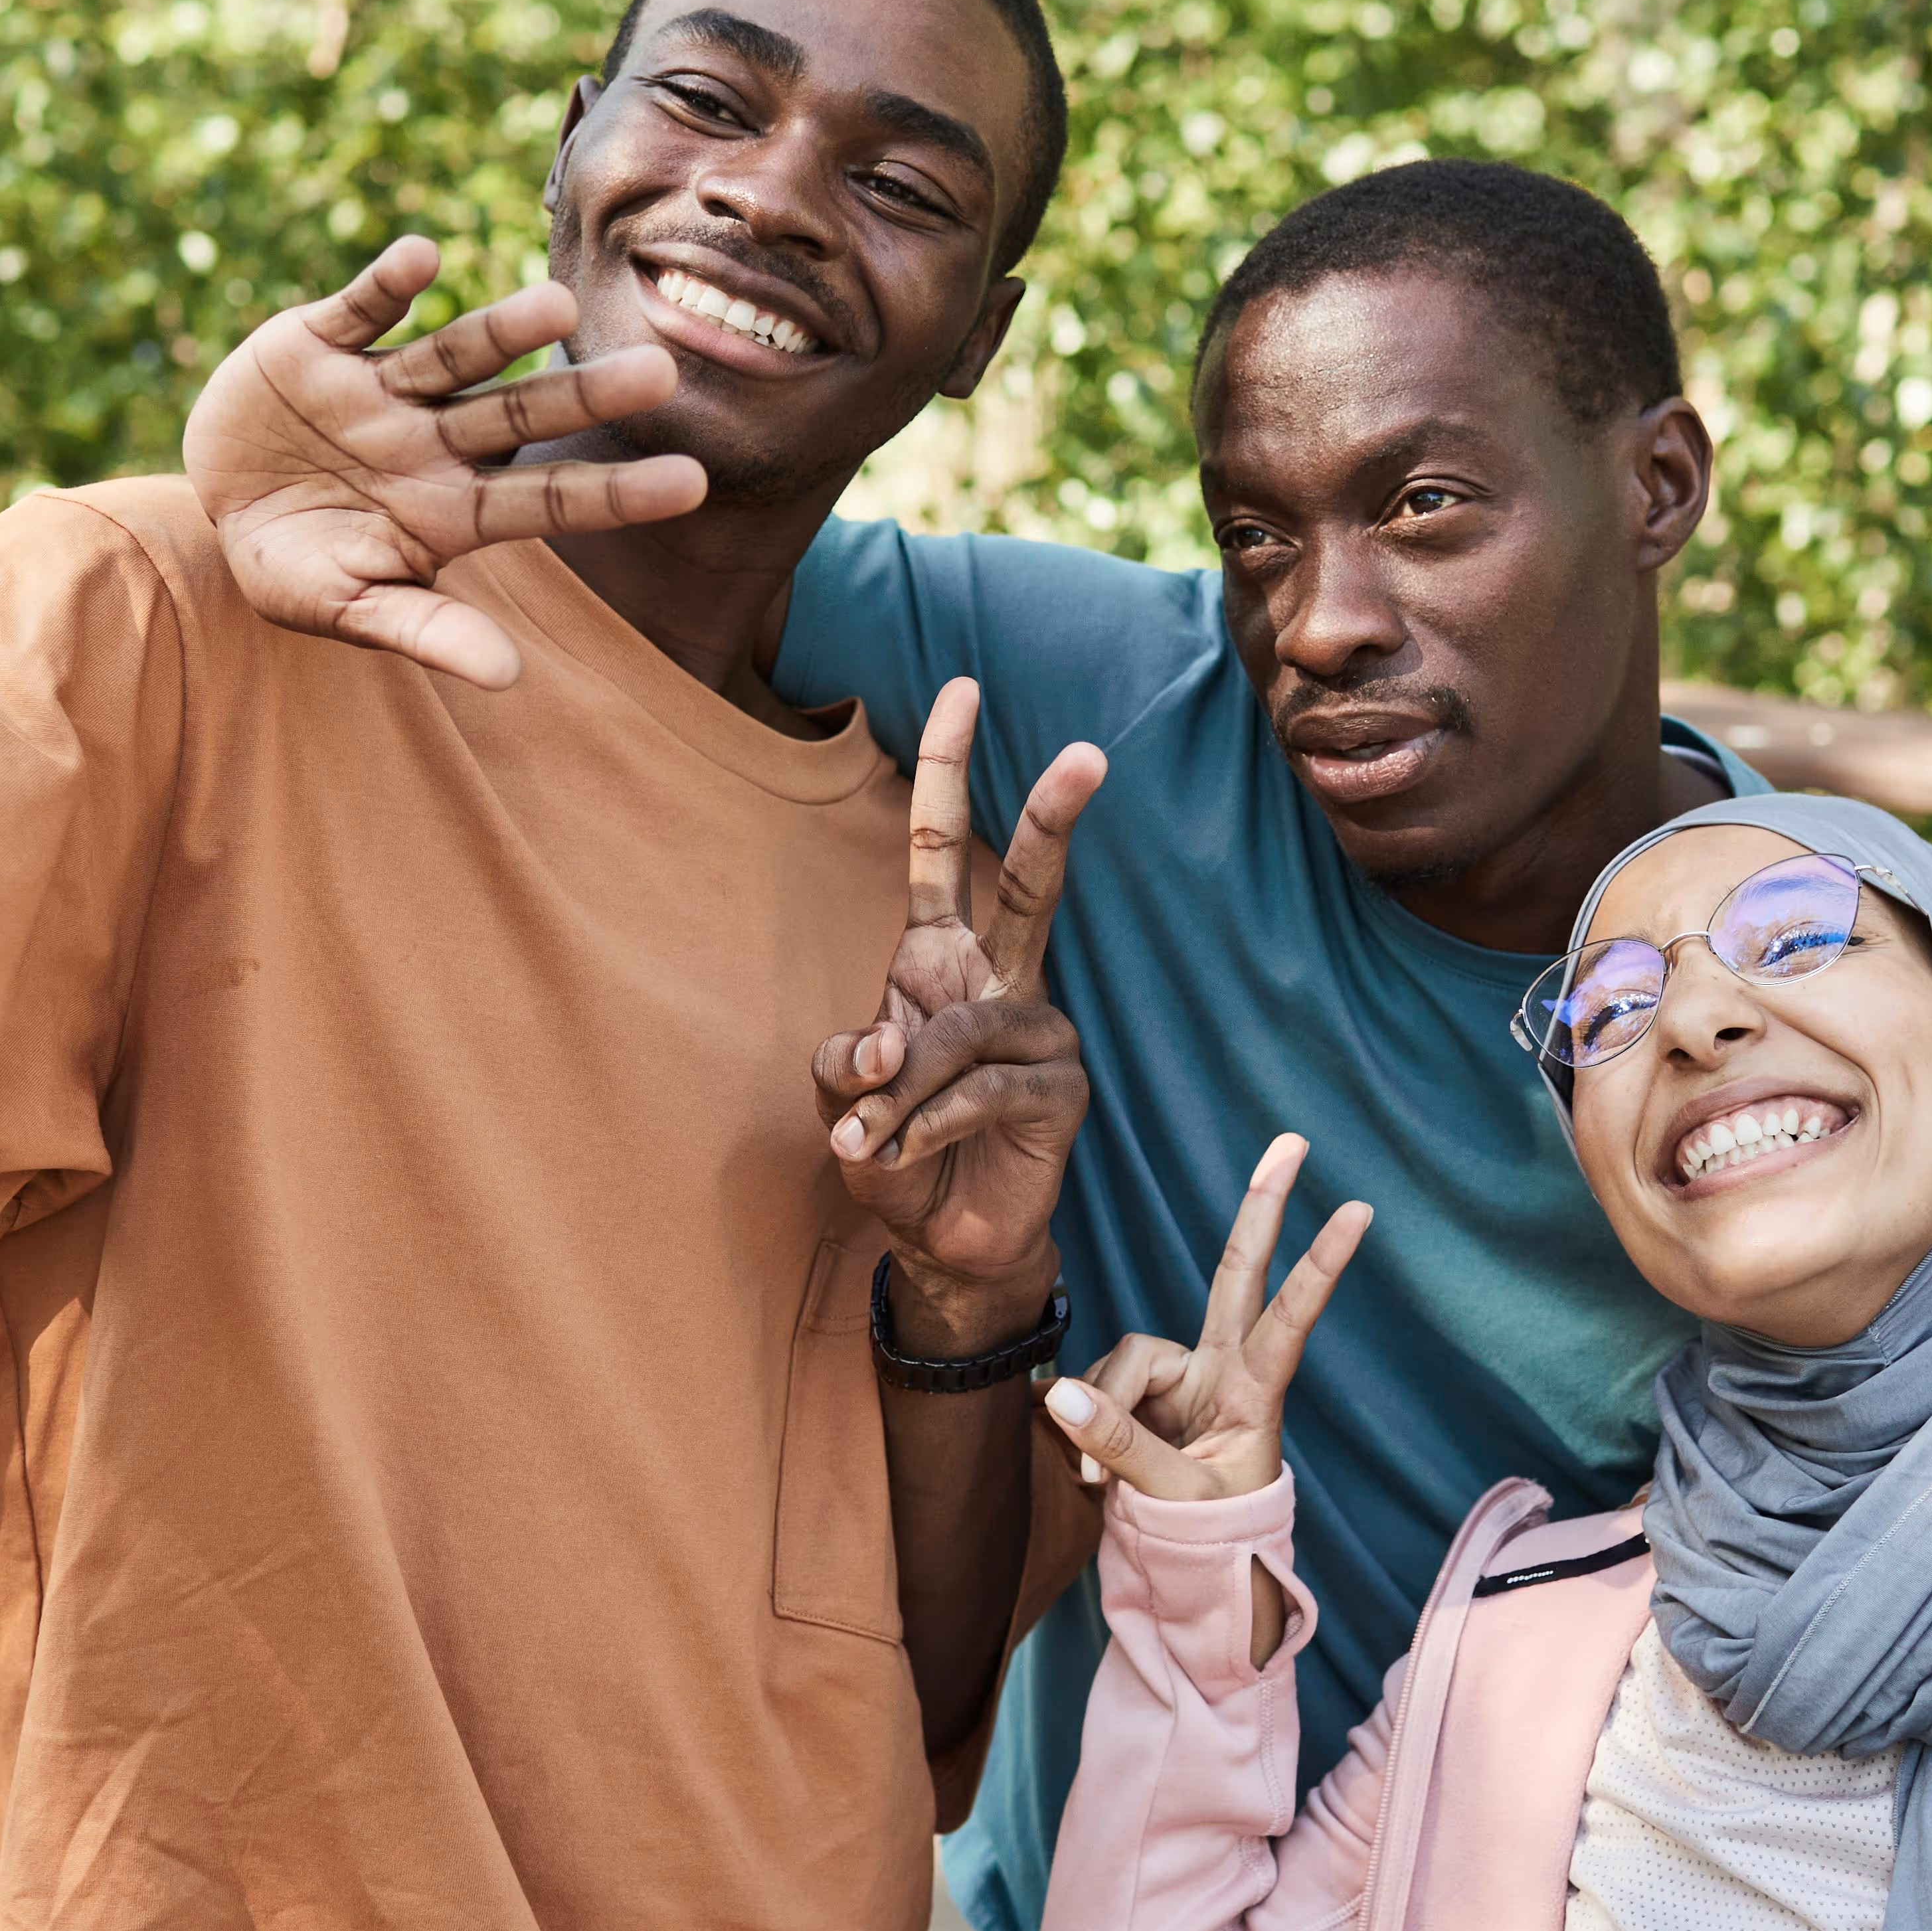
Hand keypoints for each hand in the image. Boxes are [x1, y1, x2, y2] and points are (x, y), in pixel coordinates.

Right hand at [185, 241, 695, 687]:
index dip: (618, 492)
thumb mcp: (349, 606)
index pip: (551, 501)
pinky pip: (361, 308)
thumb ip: (427, 630)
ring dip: (502, 329)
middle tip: (659, 372)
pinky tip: (423, 258)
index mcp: (454, 508)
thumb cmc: (297, 568)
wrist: (213, 508)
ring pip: (455, 354)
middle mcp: (434, 439)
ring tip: (557, 306)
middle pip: (521, 414)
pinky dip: (388, 285)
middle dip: (583, 395)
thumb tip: (508, 677)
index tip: (694, 482)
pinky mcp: (319, 342)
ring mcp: (382, 386)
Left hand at [815, 677, 1111, 1339]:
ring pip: (963, 1030)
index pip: (946, 849)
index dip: (951, 770)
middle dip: (1053, 819)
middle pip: (1031, 889)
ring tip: (863, 1143)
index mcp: (939, 959)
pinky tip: (897, 1152)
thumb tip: (886, 1045)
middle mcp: (1000, 981)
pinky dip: (926, 1121)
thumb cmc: (891, 1156)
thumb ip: (847, 1063)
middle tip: (1089, 754)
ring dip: (902, 1094)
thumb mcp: (842, 1102)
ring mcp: (1040, 1033)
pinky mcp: (1062, 1090)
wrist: (940, 1243)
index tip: (962, 687)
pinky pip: (983, 1086)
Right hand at [1039, 1134, 1372, 1505]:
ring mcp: (1180, 1377)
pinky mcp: (1136, 1393)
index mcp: (1254, 1394)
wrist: (1188, 1568)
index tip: (1360, 1211)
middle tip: (1295, 1140)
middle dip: (1262, 1209)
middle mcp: (1221, 1370)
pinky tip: (1087, 1469)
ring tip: (1098, 1482)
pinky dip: (1084, 1420)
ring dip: (1103, 1409)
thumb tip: (1061, 1396)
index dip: (1320, 1265)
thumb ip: (1121, 1447)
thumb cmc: (1206, 1537)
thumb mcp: (1172, 1499)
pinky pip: (1094, 1384)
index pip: (1291, 1318)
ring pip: (1126, 1354)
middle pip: (1238, 1274)